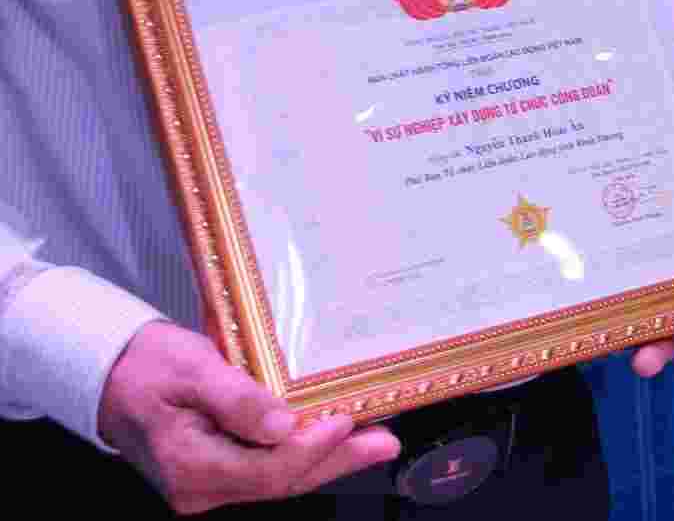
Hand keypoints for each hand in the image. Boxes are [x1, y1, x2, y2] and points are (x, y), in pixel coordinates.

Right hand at [97, 320, 398, 512]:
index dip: (312, 450)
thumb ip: (237, 399)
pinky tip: (337, 439)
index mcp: (189, 465)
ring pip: (278, 478)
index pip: (265, 470)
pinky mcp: (218, 472)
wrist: (111, 375)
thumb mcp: (192, 369)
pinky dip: (305, 455)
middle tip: (384, 442)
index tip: (347, 421)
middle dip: (337, 460)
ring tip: (376, 440)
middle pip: (280, 481)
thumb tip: (284, 427)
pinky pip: (267, 469)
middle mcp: (198, 487)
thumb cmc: (148, 365)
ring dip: (328, 459)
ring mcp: (207, 484)